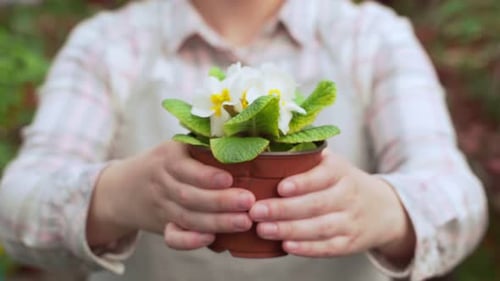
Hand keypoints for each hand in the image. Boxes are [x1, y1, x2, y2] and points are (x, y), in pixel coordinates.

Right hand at [86, 141, 254, 249]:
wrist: (123, 189)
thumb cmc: (165, 162)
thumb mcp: (177, 146)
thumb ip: (204, 144)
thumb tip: (247, 138)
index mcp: (168, 157)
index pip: (184, 167)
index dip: (206, 176)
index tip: (229, 179)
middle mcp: (163, 182)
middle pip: (189, 195)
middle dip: (221, 201)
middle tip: (249, 202)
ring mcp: (162, 206)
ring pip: (188, 217)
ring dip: (218, 222)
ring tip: (244, 222)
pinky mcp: (163, 226)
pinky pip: (173, 237)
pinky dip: (191, 241)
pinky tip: (211, 240)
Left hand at [249, 150, 414, 263]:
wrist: (382, 209)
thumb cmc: (341, 183)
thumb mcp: (331, 164)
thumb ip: (304, 159)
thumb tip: (262, 155)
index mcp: (340, 171)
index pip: (322, 176)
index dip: (302, 182)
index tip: (280, 187)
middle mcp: (348, 195)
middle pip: (316, 204)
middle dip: (283, 209)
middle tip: (256, 211)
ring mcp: (351, 221)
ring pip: (320, 228)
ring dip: (289, 230)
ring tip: (263, 229)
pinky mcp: (349, 243)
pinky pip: (328, 247)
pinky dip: (307, 248)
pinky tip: (286, 246)